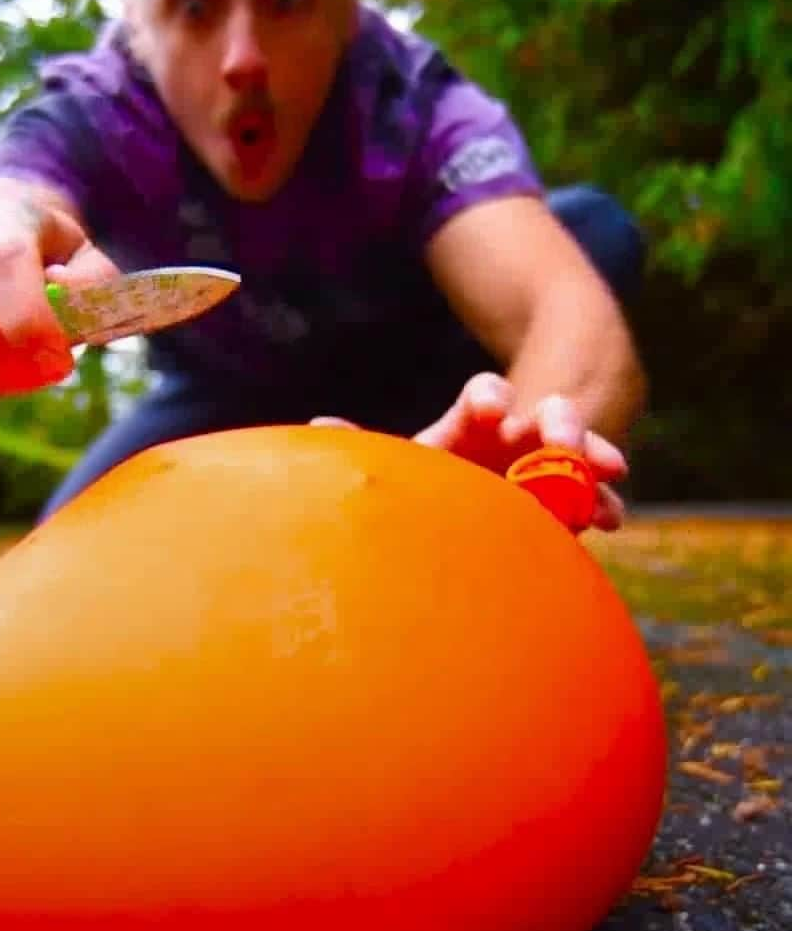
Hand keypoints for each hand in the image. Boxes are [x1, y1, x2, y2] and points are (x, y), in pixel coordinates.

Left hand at [312, 374, 627, 531]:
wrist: (447, 532)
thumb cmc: (416, 493)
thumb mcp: (397, 472)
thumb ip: (362, 451)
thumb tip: (319, 428)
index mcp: (468, 430)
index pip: (484, 398)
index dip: (488, 398)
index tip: (488, 410)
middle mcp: (510, 444)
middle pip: (540, 417)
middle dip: (557, 420)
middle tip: (562, 437)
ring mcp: (542, 473)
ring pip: (574, 453)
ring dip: (590, 454)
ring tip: (609, 468)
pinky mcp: (565, 508)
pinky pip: (592, 498)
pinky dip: (603, 502)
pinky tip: (611, 517)